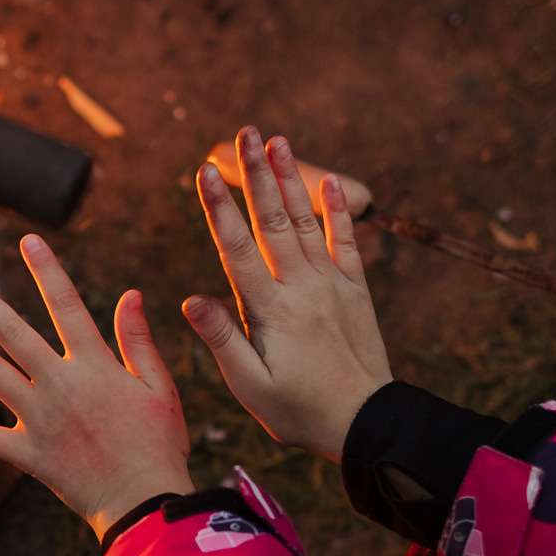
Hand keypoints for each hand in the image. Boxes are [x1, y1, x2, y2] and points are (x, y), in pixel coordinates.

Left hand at [0, 235, 193, 539]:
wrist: (143, 499)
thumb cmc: (159, 445)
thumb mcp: (160, 388)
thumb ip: (139, 340)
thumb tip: (130, 294)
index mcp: (95, 366)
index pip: (67, 305)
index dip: (47, 270)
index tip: (29, 240)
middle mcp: (60, 385)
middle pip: (13, 333)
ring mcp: (40, 419)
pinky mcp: (28, 454)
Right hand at [186, 127, 391, 461]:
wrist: (366, 423)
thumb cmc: (299, 412)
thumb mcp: (250, 386)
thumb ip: (221, 339)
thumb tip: (190, 299)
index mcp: (270, 310)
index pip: (237, 248)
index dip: (218, 208)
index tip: (203, 171)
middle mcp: (301, 287)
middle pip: (272, 220)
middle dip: (256, 174)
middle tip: (245, 131)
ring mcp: (331, 286)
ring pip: (305, 222)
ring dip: (290, 179)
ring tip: (277, 140)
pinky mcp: (355, 292)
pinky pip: (346, 243)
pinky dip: (338, 211)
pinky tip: (329, 181)